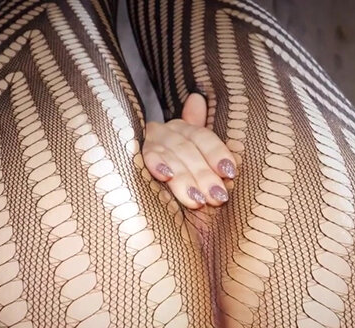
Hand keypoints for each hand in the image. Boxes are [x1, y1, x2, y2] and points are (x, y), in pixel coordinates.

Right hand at [141, 93, 237, 208]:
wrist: (124, 161)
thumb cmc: (171, 161)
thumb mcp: (187, 147)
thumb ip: (197, 131)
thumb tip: (196, 98)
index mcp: (183, 129)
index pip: (203, 137)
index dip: (217, 153)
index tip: (230, 172)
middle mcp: (166, 132)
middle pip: (189, 150)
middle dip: (205, 175)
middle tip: (217, 197)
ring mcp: (150, 142)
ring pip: (171, 157)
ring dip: (185, 178)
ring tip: (198, 201)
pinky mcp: (134, 154)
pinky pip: (146, 157)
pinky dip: (156, 164)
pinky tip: (165, 177)